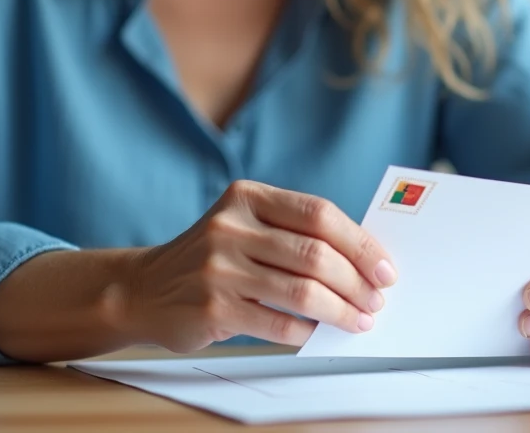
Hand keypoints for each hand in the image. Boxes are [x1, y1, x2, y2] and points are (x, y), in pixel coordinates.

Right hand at [126, 180, 396, 352]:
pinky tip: (319, 333)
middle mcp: (231, 226)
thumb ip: (292, 234)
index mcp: (247, 196)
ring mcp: (218, 267)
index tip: (384, 267)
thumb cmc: (210, 259)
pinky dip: (307, 331)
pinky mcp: (212, 307)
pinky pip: (277, 322)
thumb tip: (363, 261)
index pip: (319, 213)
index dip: (359, 242)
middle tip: (376, 300)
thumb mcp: (244, 226)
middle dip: (356, 282)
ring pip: (302, 291)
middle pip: (315, 254)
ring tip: (358, 320)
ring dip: (341, 311)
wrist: (144, 289)